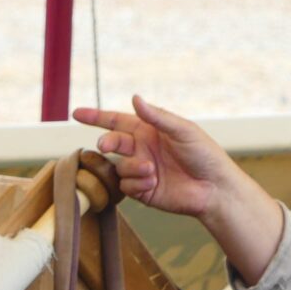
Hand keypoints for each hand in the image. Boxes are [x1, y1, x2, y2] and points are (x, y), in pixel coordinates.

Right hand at [73, 95, 233, 218]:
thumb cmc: (204, 155)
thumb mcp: (182, 130)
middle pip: (112, 142)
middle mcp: (141, 149)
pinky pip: (125, 186)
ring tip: (151, 171)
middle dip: (107, 142)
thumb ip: (157, 116)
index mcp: (149, 130)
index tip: (76, 113)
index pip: (116, 121)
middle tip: (105, 145)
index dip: (96, 117)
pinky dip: (136, 183)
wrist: (214, 188)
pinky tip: (152, 183)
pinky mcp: (141, 190)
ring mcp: (140, 170)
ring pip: (118, 167)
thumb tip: (135, 98)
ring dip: (131, 167)